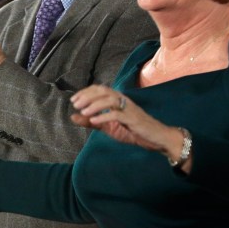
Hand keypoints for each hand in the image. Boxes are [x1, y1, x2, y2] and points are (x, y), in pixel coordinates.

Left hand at [70, 85, 188, 168]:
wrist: (156, 138)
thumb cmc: (133, 130)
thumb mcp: (109, 127)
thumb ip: (91, 122)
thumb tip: (72, 117)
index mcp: (117, 99)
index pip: (99, 89)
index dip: (85, 92)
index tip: (74, 100)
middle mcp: (122, 100)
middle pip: (103, 91)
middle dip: (88, 96)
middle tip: (76, 104)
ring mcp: (129, 108)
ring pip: (110, 100)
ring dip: (94, 104)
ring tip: (83, 112)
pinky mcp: (133, 118)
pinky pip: (117, 114)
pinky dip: (104, 116)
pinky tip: (94, 121)